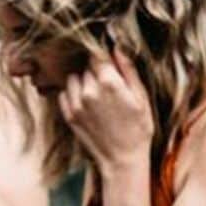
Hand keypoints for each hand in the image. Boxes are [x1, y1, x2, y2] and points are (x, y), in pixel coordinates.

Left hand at [58, 50, 152, 174]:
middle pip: (85, 66)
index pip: (97, 53)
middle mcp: (88, 90)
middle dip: (95, 69)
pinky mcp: (68, 115)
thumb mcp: (141, 96)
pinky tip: (86, 103)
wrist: (123, 159)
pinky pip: (64, 93)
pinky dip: (72, 94)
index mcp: (109, 82)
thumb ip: (128, 69)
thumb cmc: (138, 127)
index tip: (105, 56)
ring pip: (72, 78)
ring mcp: (76, 103)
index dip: (101, 52)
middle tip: (107, 81)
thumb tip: (117, 46)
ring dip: (82, 81)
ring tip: (96, 92)